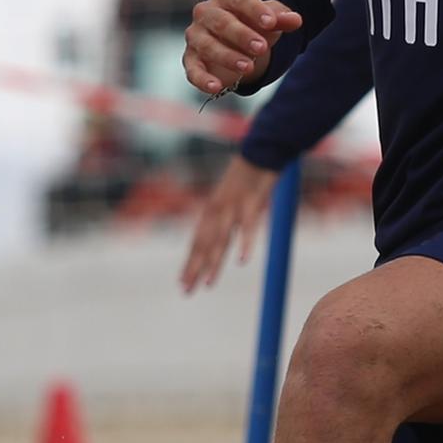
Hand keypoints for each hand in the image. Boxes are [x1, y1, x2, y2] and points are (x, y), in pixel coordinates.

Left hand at [178, 153, 280, 294]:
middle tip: (186, 291)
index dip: (189, 262)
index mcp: (212, 211)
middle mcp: (217, 211)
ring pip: (221, 240)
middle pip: (203, 245)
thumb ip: (228, 217)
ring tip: (208, 284)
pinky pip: (248, 229)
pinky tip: (243, 262)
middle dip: (194, 270)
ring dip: (214, 264)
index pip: (197, 242)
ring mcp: (233, 208)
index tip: (182, 282)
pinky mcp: (251, 205)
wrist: (260, 150)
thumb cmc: (249, 176)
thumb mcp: (233, 198)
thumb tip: (227, 237)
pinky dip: (245, 245)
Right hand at [182, 0, 300, 97]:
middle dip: (242, 35)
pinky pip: (193, 69)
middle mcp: (205, 12)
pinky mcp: (191, 59)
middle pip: (222, 22)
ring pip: (208, 46)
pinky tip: (216, 87)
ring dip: (227, 57)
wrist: (234, 39)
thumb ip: (280, 18)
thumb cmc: (252, 23)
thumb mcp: (269, 19)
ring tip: (248, 67)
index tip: (271, 23)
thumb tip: (296, 20)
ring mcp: (196, 36)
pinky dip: (202, 79)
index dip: (256, 10)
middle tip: (262, 48)